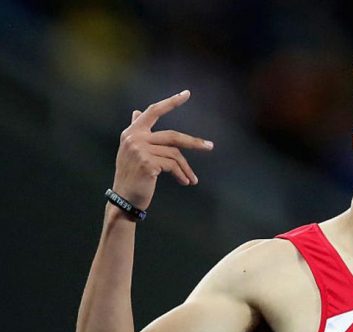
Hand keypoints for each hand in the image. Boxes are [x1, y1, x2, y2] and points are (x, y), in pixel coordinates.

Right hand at [113, 90, 213, 209]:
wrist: (124, 199)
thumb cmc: (132, 176)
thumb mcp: (132, 151)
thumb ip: (137, 131)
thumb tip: (138, 111)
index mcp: (132, 132)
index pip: (154, 111)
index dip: (171, 102)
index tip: (187, 93)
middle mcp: (134, 138)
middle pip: (172, 136)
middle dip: (193, 142)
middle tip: (210, 146)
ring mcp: (140, 150)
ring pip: (175, 154)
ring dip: (186, 168)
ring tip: (192, 179)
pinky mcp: (147, 163)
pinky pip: (172, 166)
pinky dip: (182, 174)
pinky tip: (185, 182)